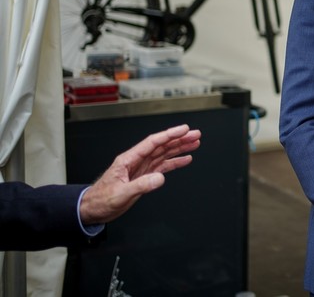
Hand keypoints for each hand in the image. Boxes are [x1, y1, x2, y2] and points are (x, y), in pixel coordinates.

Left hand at [79, 124, 201, 224]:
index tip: (184, 129)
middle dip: (179, 139)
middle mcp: (137, 161)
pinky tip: (185, 159)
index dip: (169, 135)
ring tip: (195, 143)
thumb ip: (141, 185)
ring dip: (180, 148)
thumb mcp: (120, 194)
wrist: (93, 209)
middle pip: (162, 146)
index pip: (152, 143)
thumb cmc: (100, 200)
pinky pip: (163, 166)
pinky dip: (175, 162)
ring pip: (164, 154)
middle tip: (196, 134)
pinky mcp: (144, 176)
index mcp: (128, 159)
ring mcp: (141, 168)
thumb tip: (160, 178)